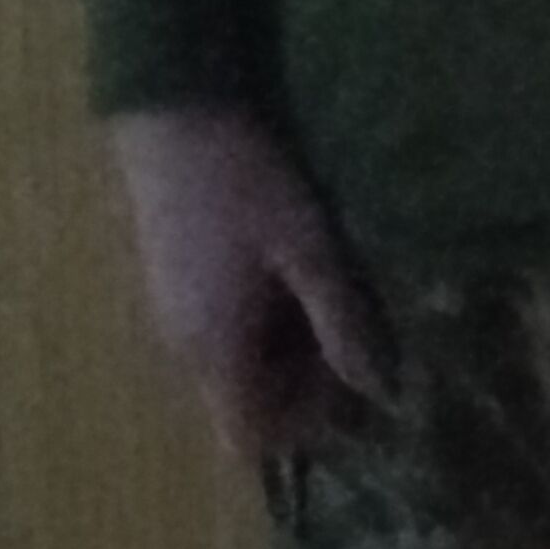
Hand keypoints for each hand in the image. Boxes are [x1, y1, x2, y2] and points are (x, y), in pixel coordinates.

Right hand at [102, 102, 395, 466]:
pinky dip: (254, 317)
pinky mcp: (170, 279)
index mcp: (215, 350)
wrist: (174, 111)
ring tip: (318, 285)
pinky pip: (217, 327)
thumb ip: (341, 323)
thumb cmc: (246, 183)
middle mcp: (184, 346)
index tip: (342, 375)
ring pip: (232, 362)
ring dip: (279, 345)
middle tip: (343, 323)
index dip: (300, 423)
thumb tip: (379, 392)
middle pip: (242, 400)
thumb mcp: (308, 249)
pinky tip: (281, 262)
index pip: (250, 437)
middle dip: (298, 380)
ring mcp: (171, 312)